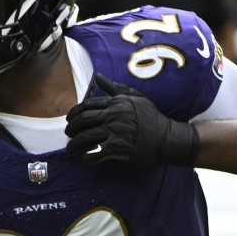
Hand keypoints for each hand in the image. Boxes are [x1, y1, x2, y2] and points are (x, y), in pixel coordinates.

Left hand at [64, 73, 199, 165]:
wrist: (168, 137)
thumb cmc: (152, 117)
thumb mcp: (135, 97)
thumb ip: (114, 88)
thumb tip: (97, 77)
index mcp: (116, 102)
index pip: (87, 105)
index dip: (74, 113)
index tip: (69, 120)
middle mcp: (113, 115)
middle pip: (83, 120)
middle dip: (71, 129)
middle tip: (68, 135)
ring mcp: (115, 131)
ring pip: (85, 137)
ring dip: (74, 145)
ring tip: (71, 150)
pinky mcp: (119, 147)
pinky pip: (96, 152)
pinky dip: (87, 157)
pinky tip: (84, 158)